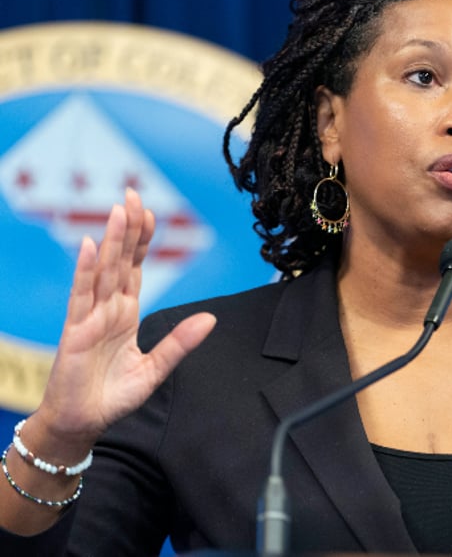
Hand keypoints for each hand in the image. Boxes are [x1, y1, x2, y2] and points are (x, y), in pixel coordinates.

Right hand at [35, 189, 215, 446]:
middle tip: (133, 193)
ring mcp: (90, 317)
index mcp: (126, 314)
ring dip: (111, 240)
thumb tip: (210, 318)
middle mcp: (108, 309)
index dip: (143, 241)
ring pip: (103, 270)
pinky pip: (81, 296)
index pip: (136, 268)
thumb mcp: (156, 369)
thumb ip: (180, 342)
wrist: (82, 424)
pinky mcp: (75, 332)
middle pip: (120, 260)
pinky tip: (89, 245)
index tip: (151, 212)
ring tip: (119, 209)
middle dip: (128, 228)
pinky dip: (85, 270)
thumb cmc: (112, 397)